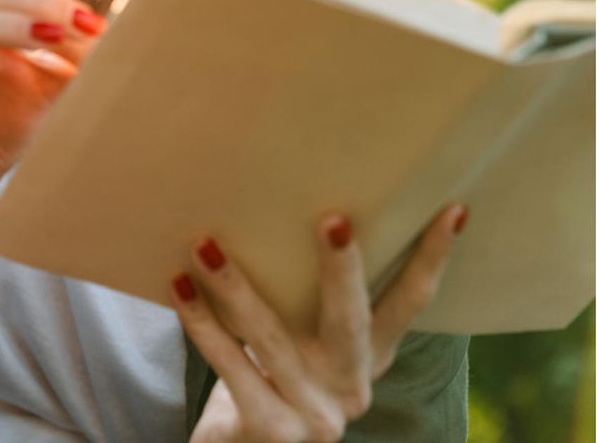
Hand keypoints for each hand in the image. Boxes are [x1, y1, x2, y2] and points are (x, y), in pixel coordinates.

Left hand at [175, 204, 468, 442]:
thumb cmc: (266, 383)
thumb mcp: (298, 345)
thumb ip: (303, 302)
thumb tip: (277, 212)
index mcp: (366, 359)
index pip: (409, 305)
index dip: (431, 260)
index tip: (452, 211)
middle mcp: (350, 387)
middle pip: (351, 320)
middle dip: (343, 269)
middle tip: (333, 219)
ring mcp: (316, 415)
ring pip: (273, 339)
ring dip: (237, 287)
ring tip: (205, 244)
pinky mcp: (274, 431)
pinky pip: (232, 368)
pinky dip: (202, 326)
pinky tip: (179, 287)